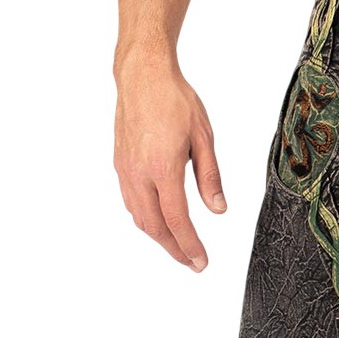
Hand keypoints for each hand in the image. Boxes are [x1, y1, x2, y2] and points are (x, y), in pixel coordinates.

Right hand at [113, 54, 224, 271]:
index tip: (201, 262)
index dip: (190, 246)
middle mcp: (139, 172)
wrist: (142, 75)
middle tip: (193, 262)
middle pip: (155, 226)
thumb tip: (218, 210)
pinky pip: (132, 202)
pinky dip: (146, 219)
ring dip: (159, 237)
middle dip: (174, 249)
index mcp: (163, 167)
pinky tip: (160, 221)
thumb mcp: (203, 137)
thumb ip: (210, 177)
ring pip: (139, 217)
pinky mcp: (120, 164)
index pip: (177, 220)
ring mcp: (125, 169)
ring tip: (179, 246)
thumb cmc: (174, 100)